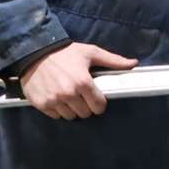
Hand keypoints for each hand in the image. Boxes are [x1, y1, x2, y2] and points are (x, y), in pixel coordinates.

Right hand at [21, 42, 135, 119]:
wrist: (35, 51)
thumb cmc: (65, 52)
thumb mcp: (90, 52)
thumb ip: (113, 60)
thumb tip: (133, 63)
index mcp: (83, 82)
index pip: (98, 107)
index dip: (99, 103)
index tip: (95, 98)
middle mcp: (68, 93)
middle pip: (85, 114)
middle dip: (85, 106)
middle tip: (81, 95)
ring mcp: (54, 100)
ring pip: (70, 117)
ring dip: (71, 109)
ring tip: (68, 96)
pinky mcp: (41, 104)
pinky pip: (55, 116)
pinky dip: (58, 110)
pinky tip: (57, 97)